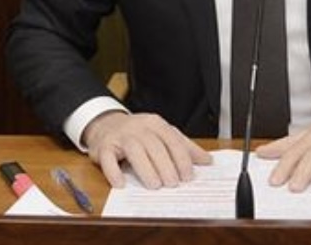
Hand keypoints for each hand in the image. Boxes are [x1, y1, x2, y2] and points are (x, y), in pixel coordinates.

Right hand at [82, 111, 212, 188]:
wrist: (106, 124)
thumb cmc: (139, 133)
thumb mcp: (162, 134)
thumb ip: (183, 147)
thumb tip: (206, 161)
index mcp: (156, 124)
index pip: (172, 140)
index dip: (181, 158)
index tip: (187, 176)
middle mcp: (139, 128)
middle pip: (155, 146)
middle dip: (166, 166)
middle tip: (173, 184)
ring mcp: (120, 136)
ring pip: (135, 151)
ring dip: (146, 169)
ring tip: (155, 186)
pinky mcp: (103, 147)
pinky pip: (108, 159)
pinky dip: (114, 172)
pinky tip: (121, 184)